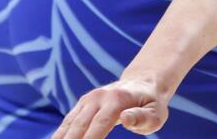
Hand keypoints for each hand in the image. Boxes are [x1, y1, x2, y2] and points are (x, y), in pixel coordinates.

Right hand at [53, 79, 169, 138]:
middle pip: (79, 126)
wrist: (142, 84)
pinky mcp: (82, 105)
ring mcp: (88, 100)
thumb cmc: (151, 104)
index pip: (99, 125)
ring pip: (69, 124)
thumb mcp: (156, 113)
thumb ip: (142, 118)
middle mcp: (98, 97)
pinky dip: (60, 135)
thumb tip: (125, 118)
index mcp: (116, 100)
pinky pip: (68, 122)